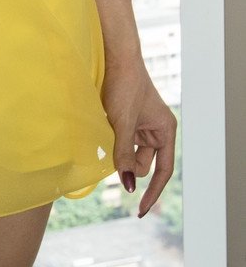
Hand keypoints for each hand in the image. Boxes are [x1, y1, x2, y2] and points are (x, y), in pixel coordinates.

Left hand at [100, 52, 177, 217]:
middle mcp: (156, 130)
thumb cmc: (124, 86)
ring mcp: (141, 125)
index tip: (139, 209)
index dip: (152, 192)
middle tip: (109, 152)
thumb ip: (124, 155)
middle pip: (142, 163)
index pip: (162, 171)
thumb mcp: (122, 123)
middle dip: (126, 163)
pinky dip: (111, 141)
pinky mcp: (127, 119)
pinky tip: (102, 130)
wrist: (114, 57)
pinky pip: (120, 140)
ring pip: (129, 152)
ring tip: (105, 131)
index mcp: (165, 131)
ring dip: (116, 150)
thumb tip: (128, 186)